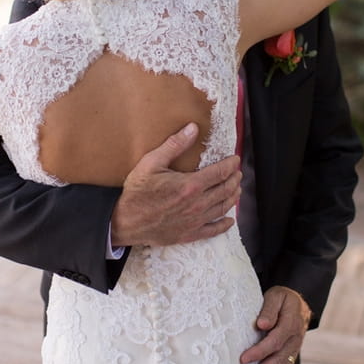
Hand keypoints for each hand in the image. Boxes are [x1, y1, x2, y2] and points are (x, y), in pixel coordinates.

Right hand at [111, 123, 240, 247]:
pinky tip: (229, 220)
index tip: (235, 160)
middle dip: (234, 179)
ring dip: (233, 197)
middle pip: (225, 190)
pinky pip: (214, 230)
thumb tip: (193, 128)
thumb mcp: (151, 163)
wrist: (126, 222)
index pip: (220, 172)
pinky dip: (225, 224)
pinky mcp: (190, 234)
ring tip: (236, 190)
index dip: (231, 165)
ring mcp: (195, 221)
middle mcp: (197, 204)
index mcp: (190, 185)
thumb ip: (174, 145)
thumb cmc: (137, 192)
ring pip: (223, 208)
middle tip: (237, 173)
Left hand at [239, 286, 311, 363]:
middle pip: (278, 360)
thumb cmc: (283, 298)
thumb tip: (262, 324)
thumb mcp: (276, 296)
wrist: (299, 303)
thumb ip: (269, 309)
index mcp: (291, 324)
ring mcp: (295, 350)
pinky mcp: (292, 356)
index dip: (259, 352)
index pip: (274, 341)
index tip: (243, 359)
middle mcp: (295, 340)